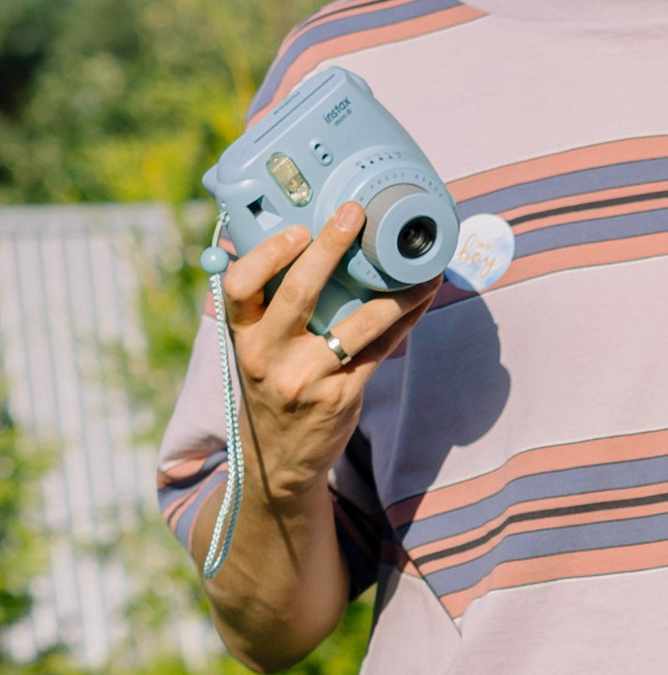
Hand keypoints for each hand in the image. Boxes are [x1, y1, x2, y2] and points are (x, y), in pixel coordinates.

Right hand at [213, 204, 434, 510]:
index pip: (238, 286)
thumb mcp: (252, 350)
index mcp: (241, 338)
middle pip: (297, 293)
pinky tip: (422, 297)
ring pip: (355, 324)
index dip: (266, 254)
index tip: (296, 230)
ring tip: (418, 262)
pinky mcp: (341, 397)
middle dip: (328, 248)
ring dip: (393, 291)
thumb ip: (264, 306)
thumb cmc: (270, 388)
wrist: (280, 459)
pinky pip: (380, 349)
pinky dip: (404, 319)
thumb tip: (284, 240)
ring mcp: (306, 379)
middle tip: (354, 214)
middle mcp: (267, 358)